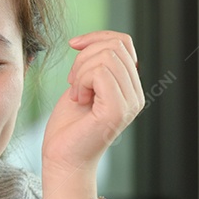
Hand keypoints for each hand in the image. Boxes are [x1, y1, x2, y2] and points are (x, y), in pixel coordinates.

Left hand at [41, 31, 143, 184]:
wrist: (62, 161)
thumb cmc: (67, 129)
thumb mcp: (81, 87)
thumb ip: (93, 67)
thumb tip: (91, 41)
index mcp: (129, 86)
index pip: (122, 42)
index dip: (95, 38)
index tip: (73, 47)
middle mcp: (136, 93)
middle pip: (113, 46)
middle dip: (83, 58)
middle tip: (72, 83)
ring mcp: (130, 102)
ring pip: (106, 57)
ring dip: (80, 72)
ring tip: (76, 94)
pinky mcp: (118, 109)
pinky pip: (101, 73)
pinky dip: (81, 81)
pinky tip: (77, 99)